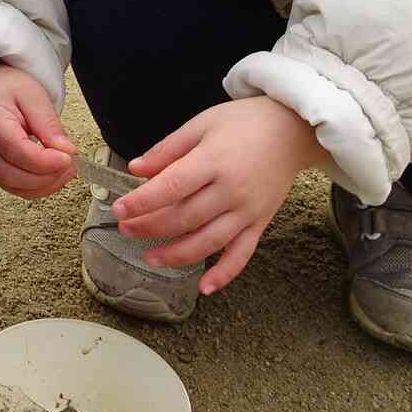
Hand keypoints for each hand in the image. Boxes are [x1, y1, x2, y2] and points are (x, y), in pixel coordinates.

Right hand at [0, 62, 77, 198]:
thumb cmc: (4, 86)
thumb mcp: (32, 94)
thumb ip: (49, 123)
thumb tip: (67, 151)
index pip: (18, 151)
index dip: (47, 161)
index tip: (69, 157)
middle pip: (13, 176)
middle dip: (48, 178)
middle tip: (71, 166)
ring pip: (13, 186)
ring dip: (43, 186)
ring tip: (65, 171)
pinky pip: (11, 186)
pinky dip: (34, 187)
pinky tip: (50, 175)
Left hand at [111, 96, 327, 295]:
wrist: (293, 130)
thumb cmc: (244, 123)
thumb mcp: (201, 124)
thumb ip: (168, 149)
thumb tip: (136, 169)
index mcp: (213, 161)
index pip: (172, 187)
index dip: (143, 201)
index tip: (119, 209)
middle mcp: (231, 190)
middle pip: (185, 218)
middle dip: (150, 227)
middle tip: (125, 228)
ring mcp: (247, 211)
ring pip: (208, 242)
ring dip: (177, 255)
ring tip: (150, 257)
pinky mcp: (260, 223)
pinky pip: (242, 255)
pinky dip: (224, 274)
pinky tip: (204, 287)